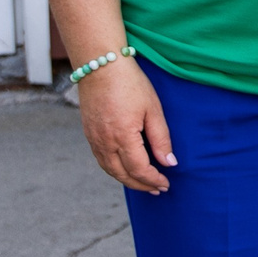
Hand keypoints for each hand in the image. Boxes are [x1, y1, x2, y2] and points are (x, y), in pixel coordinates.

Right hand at [78, 57, 174, 193]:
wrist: (100, 66)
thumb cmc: (131, 84)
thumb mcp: (153, 110)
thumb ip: (161, 139)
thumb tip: (169, 163)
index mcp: (122, 136)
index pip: (139, 169)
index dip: (153, 180)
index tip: (165, 184)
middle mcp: (104, 141)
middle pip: (122, 174)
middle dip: (141, 185)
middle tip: (157, 189)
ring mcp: (93, 138)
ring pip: (109, 169)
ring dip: (126, 179)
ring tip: (143, 183)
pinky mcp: (88, 133)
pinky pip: (101, 159)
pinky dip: (114, 169)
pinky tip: (125, 168)